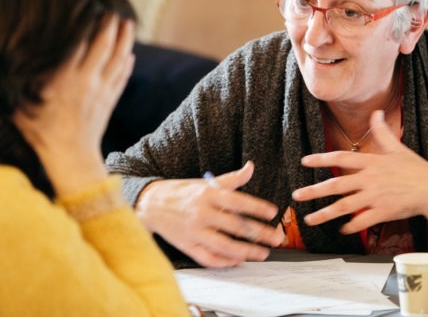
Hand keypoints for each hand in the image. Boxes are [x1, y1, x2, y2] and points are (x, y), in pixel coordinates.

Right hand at [13, 15, 134, 195]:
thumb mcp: (23, 104)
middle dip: (109, 26)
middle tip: (113, 8)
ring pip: (118, 59)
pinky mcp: (111, 101)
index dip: (85, 25)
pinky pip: (122, 77)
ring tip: (128, 23)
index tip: (87, 7)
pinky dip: (126, 64)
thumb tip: (5, 63)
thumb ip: (21, 83)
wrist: (70, 157)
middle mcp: (86, 82)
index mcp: (64, 79)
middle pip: (104, 47)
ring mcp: (102, 91)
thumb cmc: (39, 131)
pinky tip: (129, 54)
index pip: (78, 44)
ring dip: (125, 40)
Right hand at [136, 161, 285, 267]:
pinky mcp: (187, 246)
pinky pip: (208, 258)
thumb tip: (251, 167)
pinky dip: (224, 262)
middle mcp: (201, 213)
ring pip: (223, 245)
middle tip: (276, 238)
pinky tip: (238, 261)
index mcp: (207, 195)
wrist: (150, 204)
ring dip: (246, 251)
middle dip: (259, 233)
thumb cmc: (182, 192)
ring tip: (263, 253)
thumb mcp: (205, 183)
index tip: (272, 213)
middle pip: (235, 225)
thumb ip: (231, 179)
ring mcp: (194, 231)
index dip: (256, 207)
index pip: (237, 201)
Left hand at [292, 110, 427, 233]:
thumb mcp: (397, 147)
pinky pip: (363, 220)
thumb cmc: (415, 168)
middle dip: (315, 190)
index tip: (304, 161)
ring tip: (310, 219)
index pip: (342, 157)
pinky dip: (351, 226)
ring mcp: (377, 196)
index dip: (322, 158)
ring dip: (326, 213)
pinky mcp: (384, 211)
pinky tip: (341, 229)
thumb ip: (382, 131)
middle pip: (337, 184)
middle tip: (297, 195)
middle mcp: (371, 179)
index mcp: (372, 162)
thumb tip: (376, 112)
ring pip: (346, 206)